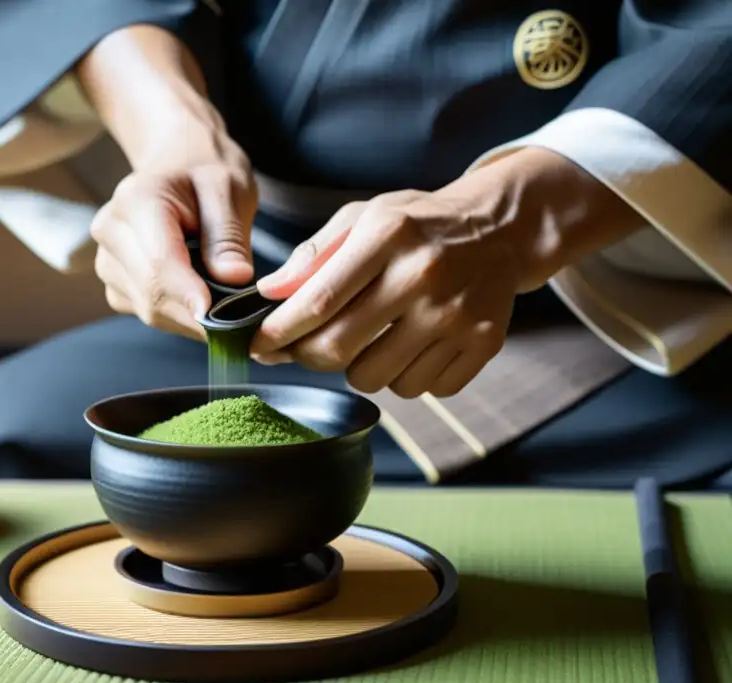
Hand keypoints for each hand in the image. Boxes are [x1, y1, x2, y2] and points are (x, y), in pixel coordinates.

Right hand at [79, 26, 256, 340]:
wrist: (177, 161)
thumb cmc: (206, 171)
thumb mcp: (229, 189)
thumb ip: (228, 235)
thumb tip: (234, 279)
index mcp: (137, 200)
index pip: (160, 261)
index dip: (189, 295)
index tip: (216, 320)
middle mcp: (111, 231)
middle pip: (151, 291)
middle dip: (195, 314)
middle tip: (241, 326)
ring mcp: (107, 259)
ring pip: (147, 308)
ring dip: (188, 318)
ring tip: (224, 307)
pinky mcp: (115, 281)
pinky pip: (145, 312)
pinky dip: (178, 316)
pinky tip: (201, 301)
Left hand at [251, 190, 516, 396]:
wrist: (500, 232)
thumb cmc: (418, 226)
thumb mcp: (365, 217)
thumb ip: (314, 254)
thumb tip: (269, 293)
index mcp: (389, 236)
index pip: (320, 300)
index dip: (280, 332)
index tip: (258, 345)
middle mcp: (424, 276)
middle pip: (340, 349)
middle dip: (309, 356)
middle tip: (306, 347)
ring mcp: (457, 314)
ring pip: (376, 379)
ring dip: (360, 368)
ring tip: (374, 337)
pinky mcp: (482, 344)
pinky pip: (420, 389)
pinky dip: (405, 376)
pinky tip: (411, 345)